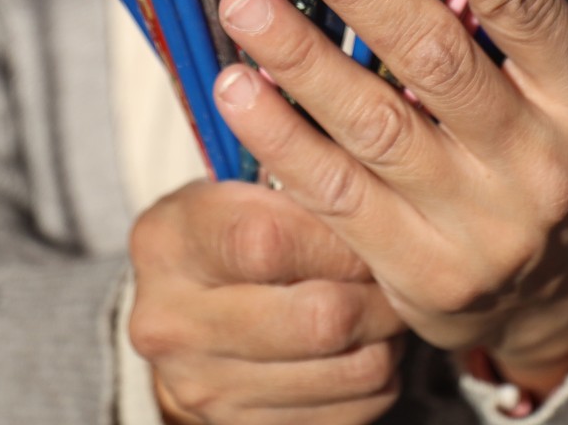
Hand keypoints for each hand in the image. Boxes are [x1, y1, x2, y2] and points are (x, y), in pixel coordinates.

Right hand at [127, 179, 408, 423]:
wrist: (179, 315)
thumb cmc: (222, 227)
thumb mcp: (232, 184)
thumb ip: (290, 171)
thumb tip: (373, 167)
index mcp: (167, 243)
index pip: (270, 241)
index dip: (340, 232)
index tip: (374, 215)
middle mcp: (173, 324)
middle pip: (318, 319)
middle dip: (379, 289)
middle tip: (400, 261)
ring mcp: (206, 389)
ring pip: (350, 370)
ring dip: (389, 334)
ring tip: (386, 297)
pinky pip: (352, 413)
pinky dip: (377, 377)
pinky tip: (365, 340)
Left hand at [212, 0, 567, 400]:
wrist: (555, 296)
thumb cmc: (535, 149)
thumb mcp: (555, 86)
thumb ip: (505, 16)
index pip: (533, 12)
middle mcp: (540, 162)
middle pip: (437, 58)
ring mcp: (480, 225)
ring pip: (374, 124)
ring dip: (300, 57)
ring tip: (245, 2)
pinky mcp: (419, 274)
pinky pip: (335, 194)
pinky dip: (281, 137)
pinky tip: (237, 88)